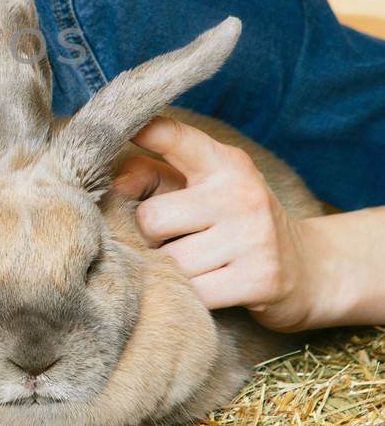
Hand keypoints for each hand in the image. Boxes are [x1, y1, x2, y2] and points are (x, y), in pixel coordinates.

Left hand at [111, 115, 318, 331]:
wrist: (308, 270)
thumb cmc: (236, 224)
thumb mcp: (203, 189)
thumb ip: (153, 176)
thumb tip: (116, 185)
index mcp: (224, 162)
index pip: (172, 137)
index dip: (141, 129)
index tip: (124, 128)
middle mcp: (240, 192)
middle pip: (152, 219)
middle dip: (154, 238)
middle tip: (178, 241)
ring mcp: (254, 235)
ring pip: (171, 262)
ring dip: (175, 272)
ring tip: (201, 265)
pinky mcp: (261, 278)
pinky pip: (195, 293)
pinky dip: (194, 296)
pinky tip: (215, 286)